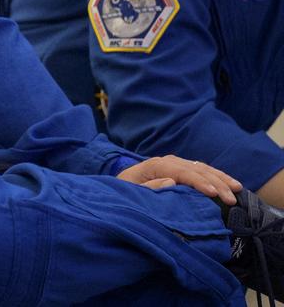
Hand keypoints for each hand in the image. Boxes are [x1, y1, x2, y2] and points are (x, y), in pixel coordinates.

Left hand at [117, 155, 240, 204]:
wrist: (122, 183)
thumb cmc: (126, 189)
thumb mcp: (131, 190)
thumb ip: (149, 187)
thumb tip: (171, 181)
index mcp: (156, 165)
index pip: (181, 172)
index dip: (197, 182)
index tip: (212, 193)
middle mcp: (168, 161)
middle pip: (196, 169)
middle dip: (215, 183)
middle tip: (231, 199)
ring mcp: (177, 163)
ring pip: (203, 168)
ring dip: (222, 178)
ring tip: (238, 189)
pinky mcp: (182, 168)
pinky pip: (203, 171)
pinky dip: (219, 177)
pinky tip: (231, 184)